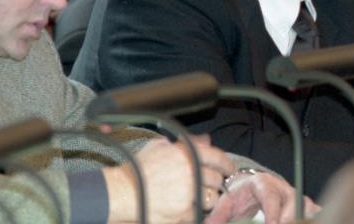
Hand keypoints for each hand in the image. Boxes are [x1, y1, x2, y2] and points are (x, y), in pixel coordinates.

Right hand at [106, 136, 235, 223]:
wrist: (123, 192)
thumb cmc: (139, 168)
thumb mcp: (160, 146)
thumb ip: (187, 142)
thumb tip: (206, 139)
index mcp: (187, 153)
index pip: (218, 157)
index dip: (227, 164)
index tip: (230, 169)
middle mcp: (191, 172)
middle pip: (216, 179)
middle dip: (214, 183)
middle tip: (209, 184)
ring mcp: (189, 194)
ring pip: (211, 198)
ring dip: (206, 198)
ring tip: (192, 196)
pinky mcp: (184, 213)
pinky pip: (198, 214)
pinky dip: (193, 212)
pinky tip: (182, 207)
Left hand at [205, 172, 318, 223]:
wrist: (251, 187)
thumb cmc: (240, 195)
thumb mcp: (227, 202)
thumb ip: (218, 215)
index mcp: (263, 183)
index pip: (270, 196)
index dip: (273, 212)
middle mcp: (283, 189)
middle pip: (295, 203)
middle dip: (290, 219)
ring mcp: (296, 198)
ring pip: (308, 208)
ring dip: (302, 219)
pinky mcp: (305, 207)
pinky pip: (315, 213)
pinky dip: (312, 219)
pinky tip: (308, 222)